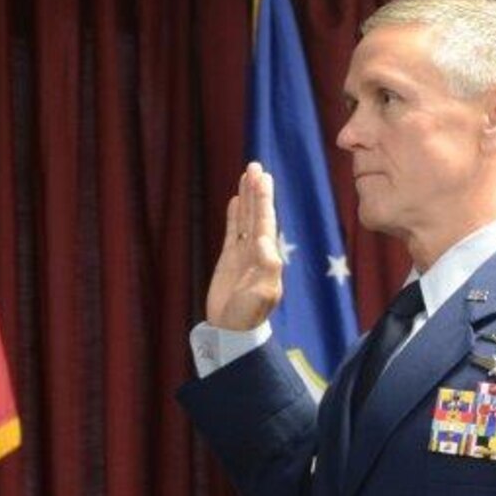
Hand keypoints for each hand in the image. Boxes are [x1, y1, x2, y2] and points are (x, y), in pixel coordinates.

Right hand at [204, 161, 283, 330]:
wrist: (232, 330)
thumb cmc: (249, 315)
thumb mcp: (263, 293)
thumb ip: (267, 267)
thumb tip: (263, 241)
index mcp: (267, 256)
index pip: (265, 220)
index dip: (263, 199)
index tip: (262, 177)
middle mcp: (257, 251)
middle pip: (256, 213)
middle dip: (256, 191)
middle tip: (255, 166)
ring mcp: (243, 254)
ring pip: (244, 218)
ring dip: (246, 197)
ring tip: (246, 175)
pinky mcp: (229, 259)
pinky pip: (232, 231)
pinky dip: (234, 215)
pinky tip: (234, 200)